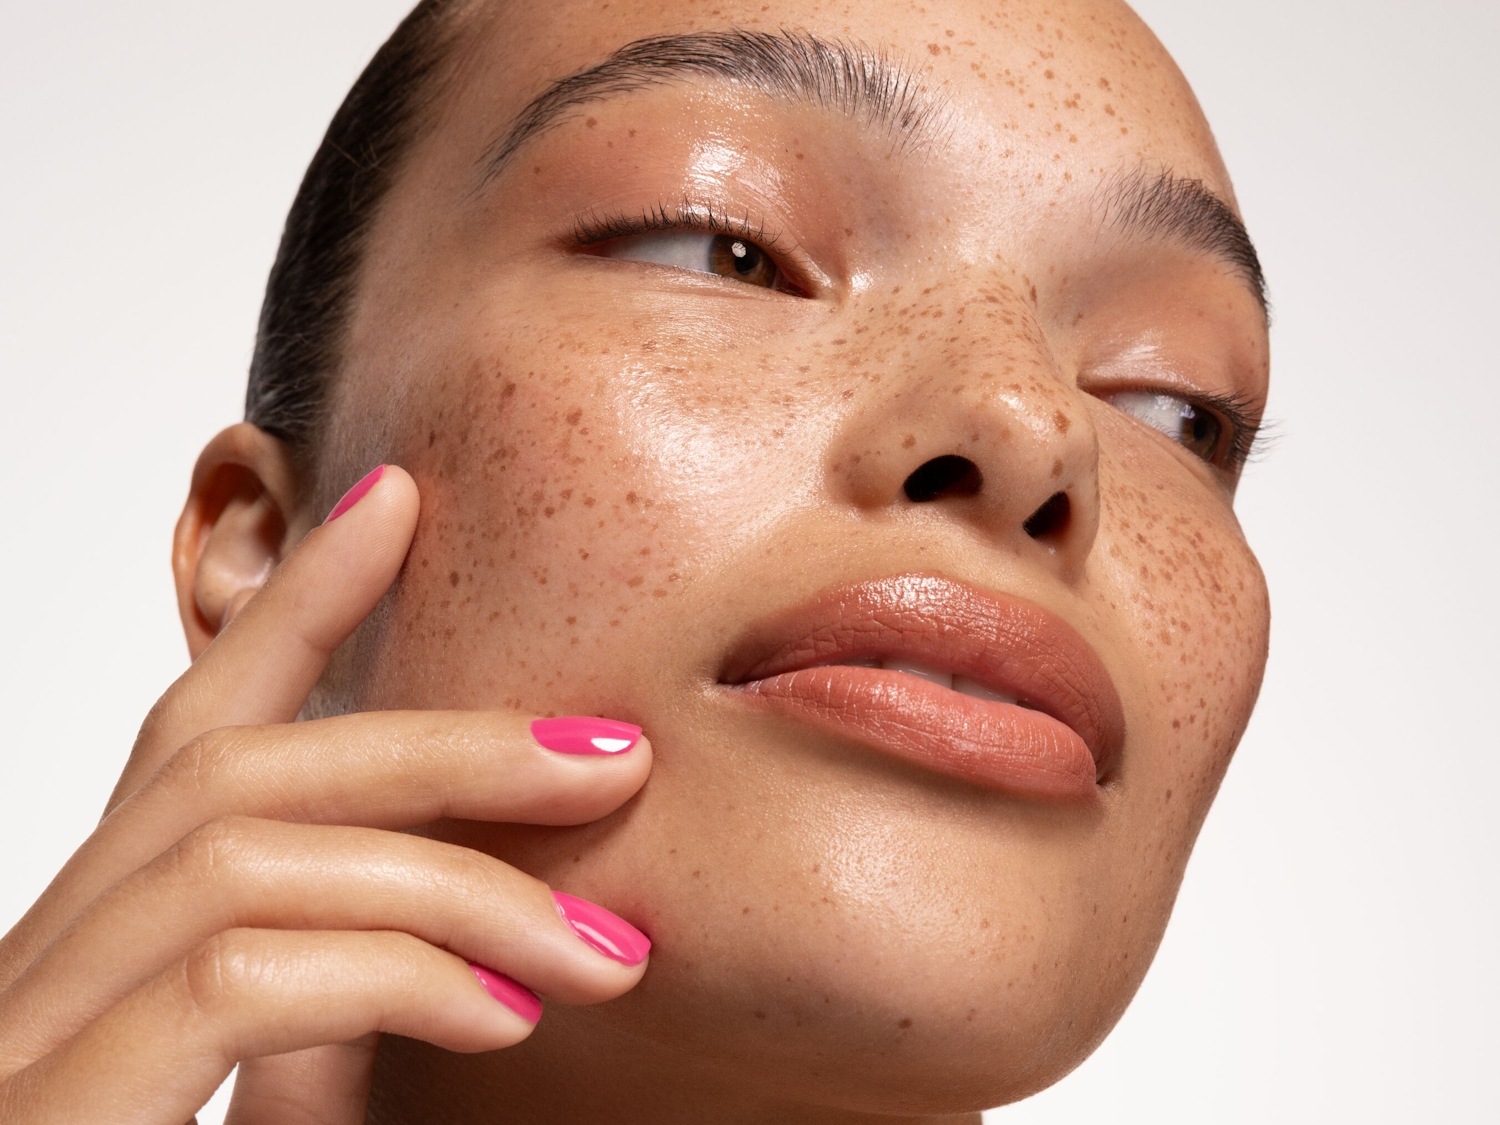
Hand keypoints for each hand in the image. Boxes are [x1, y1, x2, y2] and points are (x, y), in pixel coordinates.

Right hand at [0, 465, 652, 1123]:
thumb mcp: (253, 1093)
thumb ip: (339, 1003)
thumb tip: (487, 959)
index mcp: (92, 949)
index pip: (193, 727)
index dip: (296, 602)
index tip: (399, 503)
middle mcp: (40, 965)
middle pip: (241, 766)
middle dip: (440, 742)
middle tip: (612, 755)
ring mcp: (27, 1036)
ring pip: (249, 851)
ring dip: (453, 875)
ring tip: (600, 944)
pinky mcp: (47, 1109)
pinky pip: (236, 977)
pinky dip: (390, 968)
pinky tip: (499, 1010)